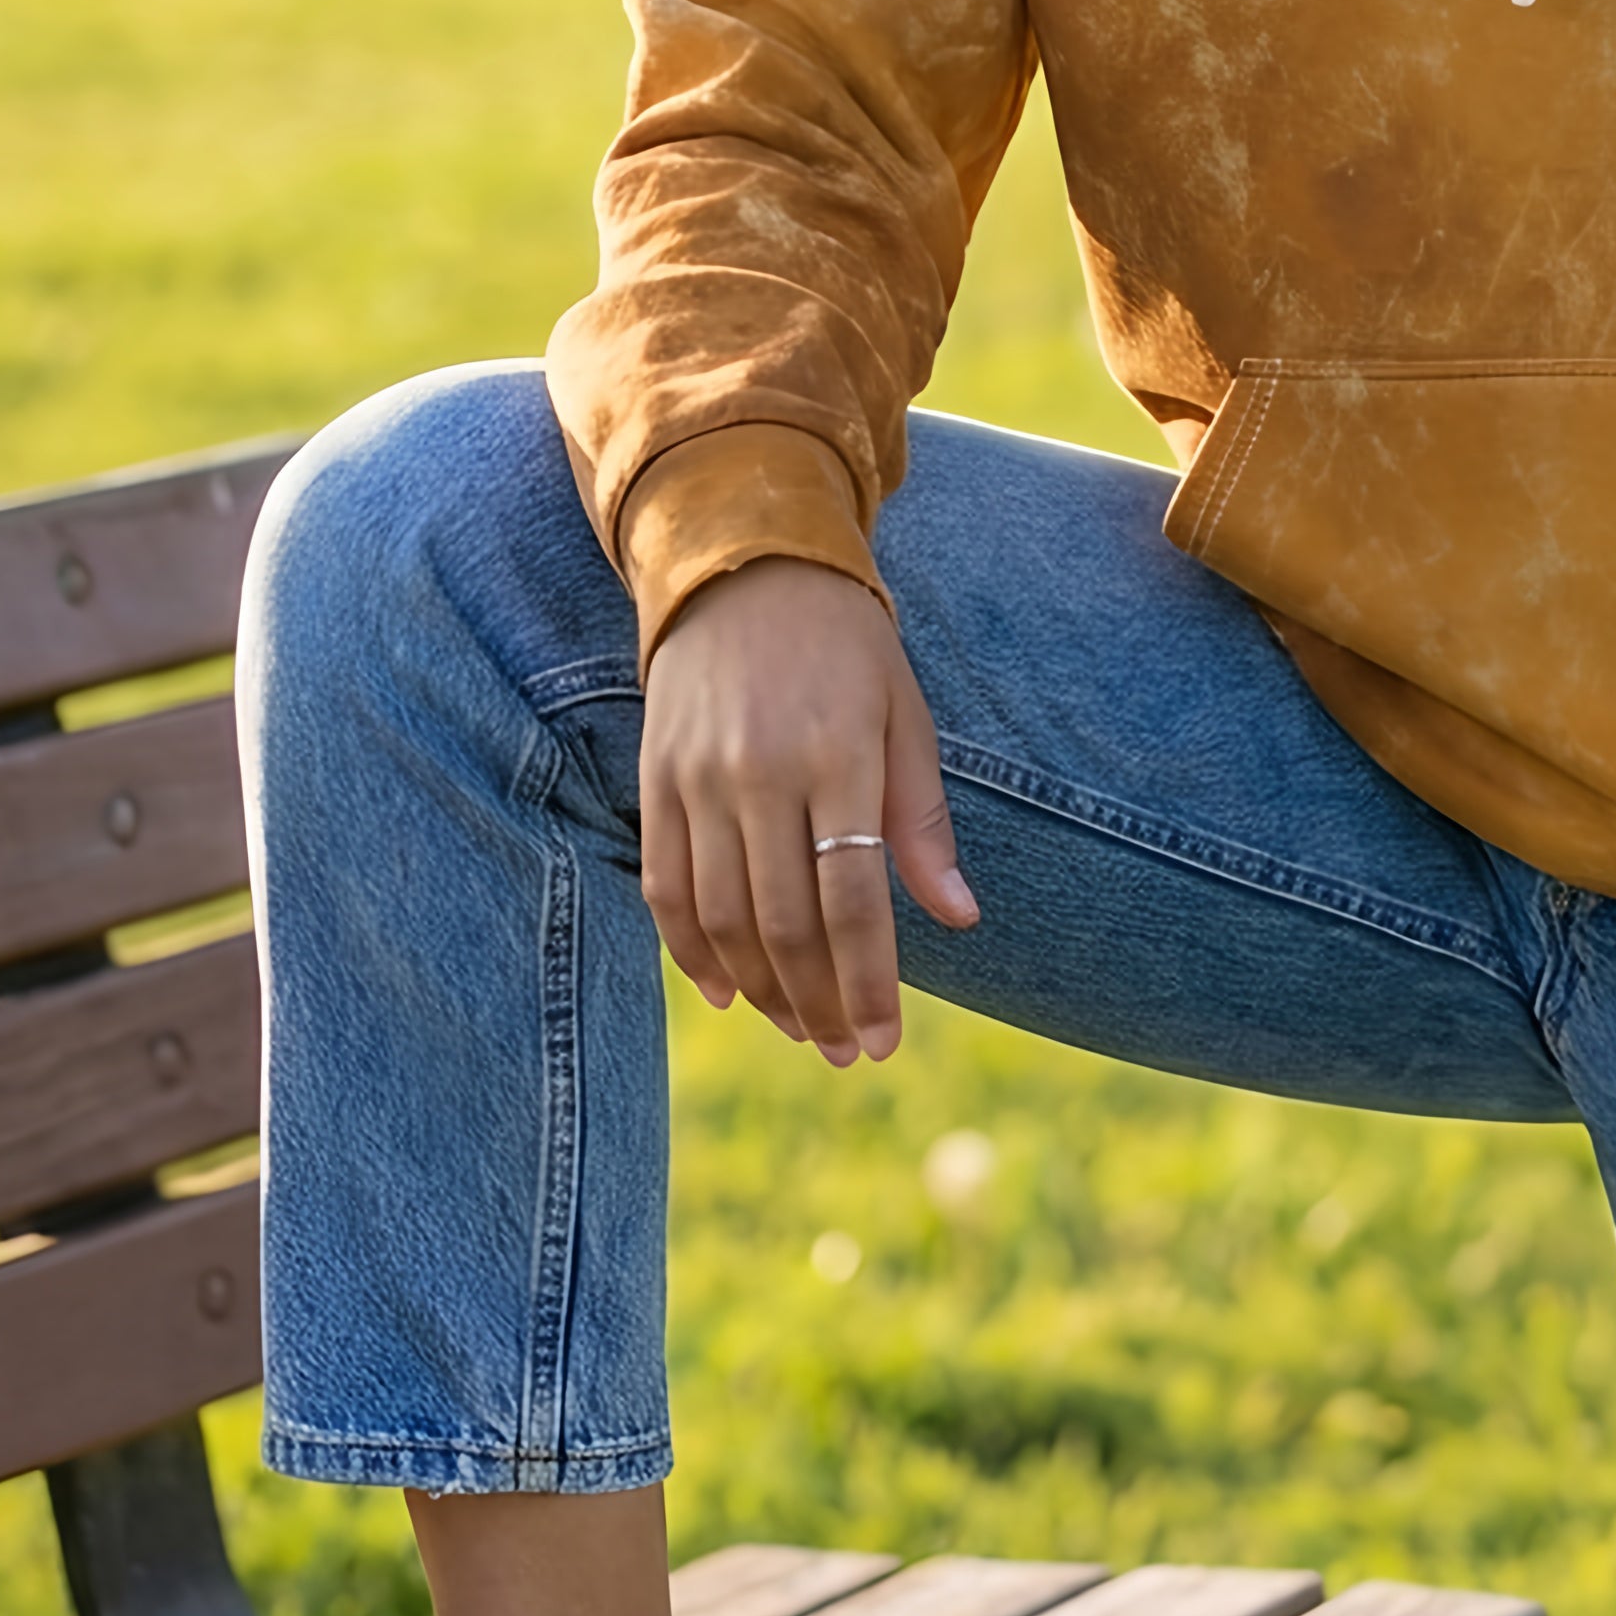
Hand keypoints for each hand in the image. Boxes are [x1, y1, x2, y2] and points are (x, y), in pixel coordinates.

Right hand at [639, 555, 974, 1066]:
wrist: (746, 565)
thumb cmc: (847, 648)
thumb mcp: (905, 718)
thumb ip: (922, 823)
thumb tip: (960, 918)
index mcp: (838, 757)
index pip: (853, 901)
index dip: (868, 984)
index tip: (882, 1042)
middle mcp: (762, 773)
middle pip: (785, 924)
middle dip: (817, 1004)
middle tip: (842, 1050)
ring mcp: (699, 778)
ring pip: (723, 918)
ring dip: (761, 990)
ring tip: (798, 1027)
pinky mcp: (655, 780)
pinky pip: (665, 887)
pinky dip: (691, 951)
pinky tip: (725, 991)